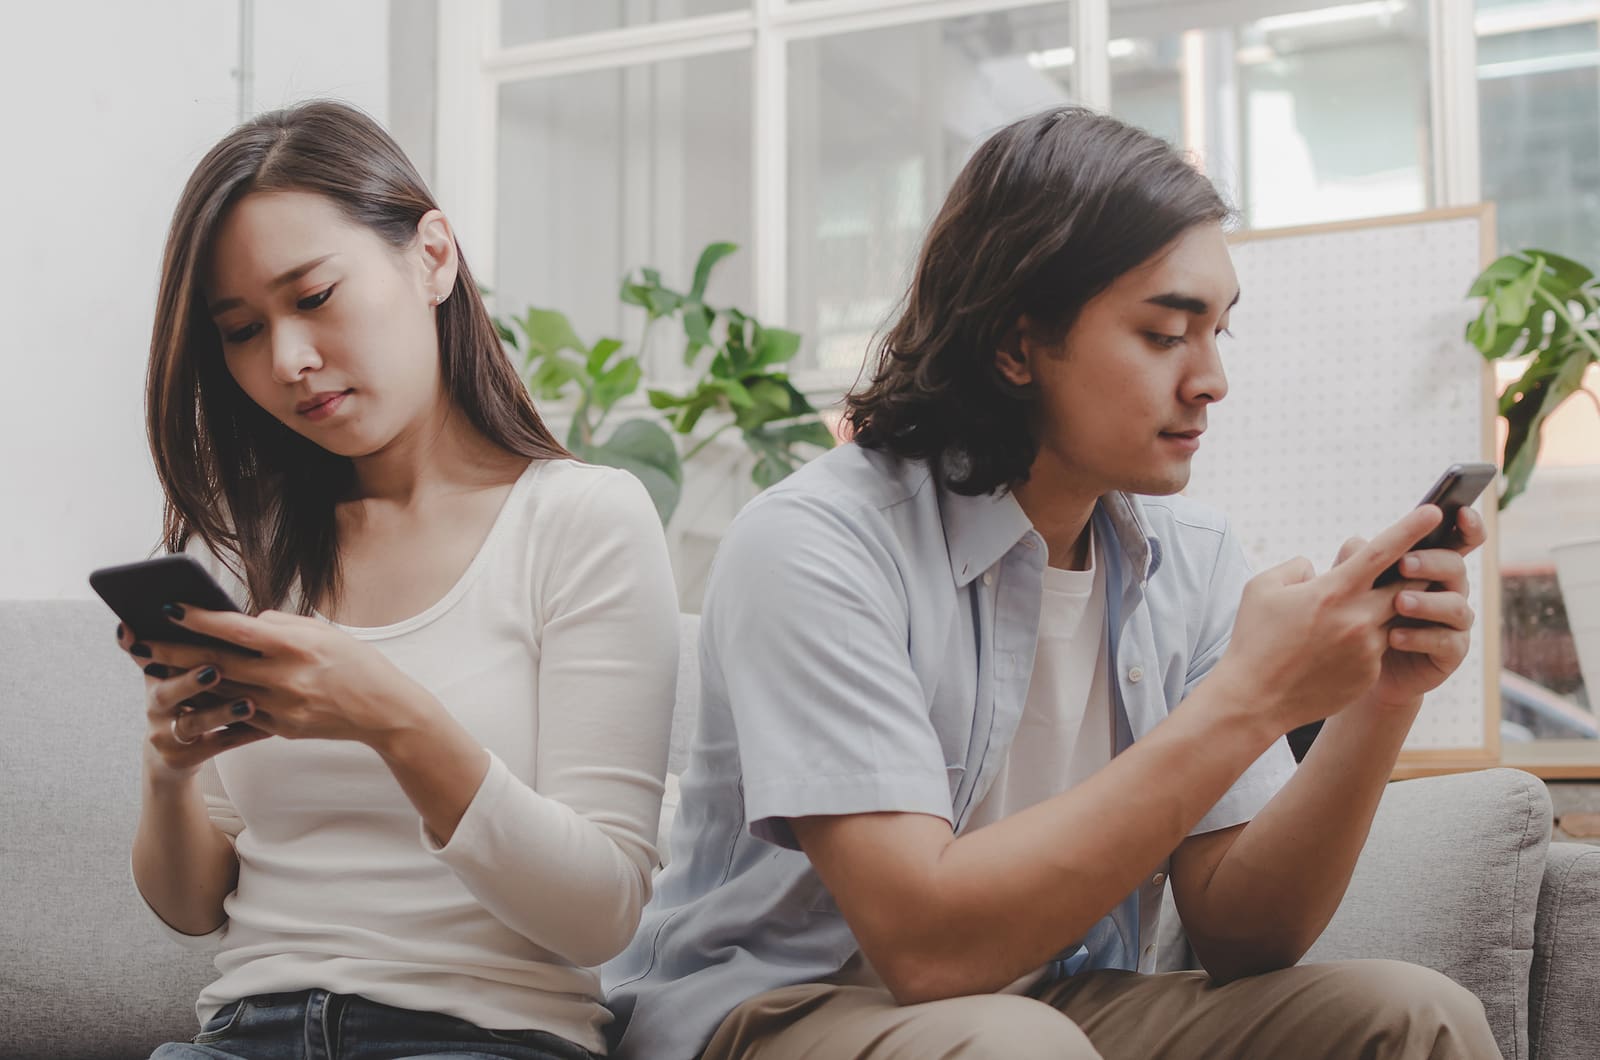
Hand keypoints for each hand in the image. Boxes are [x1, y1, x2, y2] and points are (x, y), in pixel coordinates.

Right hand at [116, 622, 269, 779]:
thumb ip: (188, 641)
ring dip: (220, 712)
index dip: (141, 646)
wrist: (182, 752)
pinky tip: (268, 727)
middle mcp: (155, 704)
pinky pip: (218, 745)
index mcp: (156, 676)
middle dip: (190, 680)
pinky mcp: (183, 757)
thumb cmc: (190, 699)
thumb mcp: (180, 670)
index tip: (148, 631)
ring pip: (192, 723)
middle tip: (213, 669)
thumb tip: (193, 607)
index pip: (145, 656)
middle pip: (165, 691)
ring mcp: (166, 734)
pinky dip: (243, 734)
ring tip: (247, 703)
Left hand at [129, 606, 435, 748]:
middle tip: (140, 644)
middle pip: (217, 663)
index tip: (169, 608)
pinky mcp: (280, 729)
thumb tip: (245, 622)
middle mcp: (284, 676)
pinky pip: (239, 715)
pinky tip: (189, 699)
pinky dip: (212, 706)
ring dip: (184, 683)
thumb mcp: (324, 632)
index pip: (237, 629)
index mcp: (296, 645)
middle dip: (174, 653)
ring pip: (220, 693)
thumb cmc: (356, 663)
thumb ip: (282, 625)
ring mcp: (281, 707)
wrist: (385, 710)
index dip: (199, 618)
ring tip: (154, 672)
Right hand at [1213, 506, 1441, 734]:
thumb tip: (1318, 568)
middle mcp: (1358, 618)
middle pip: (1407, 584)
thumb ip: (1296, 567)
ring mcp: (1368, 649)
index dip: (1411, 529)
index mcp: (1333, 591)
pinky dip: (1365, 639)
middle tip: (1417, 558)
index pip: (1383, 551)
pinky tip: (1334, 648)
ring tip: (1358, 608)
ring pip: (1395, 616)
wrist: (1254, 700)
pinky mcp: (1369, 673)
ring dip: (1385, 607)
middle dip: (1415, 569)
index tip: (1434, 511)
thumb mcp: (1261, 588)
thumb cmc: (1254, 640)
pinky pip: (1378, 646)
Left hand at [1335, 505, 1483, 709]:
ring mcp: (1453, 622)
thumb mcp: (1353, 585)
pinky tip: (1394, 637)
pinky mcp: (1451, 653)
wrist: (1358, 668)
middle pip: (1455, 567)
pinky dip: (1420, 637)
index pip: (1459, 540)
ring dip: (1427, 602)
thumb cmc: (1358, 616)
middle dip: (1431, 562)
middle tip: (1404, 563)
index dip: (1467, 525)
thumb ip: (1357, 563)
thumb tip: (1357, 543)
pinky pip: (1447, 642)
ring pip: (1456, 606)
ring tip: (1399, 602)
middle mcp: (1449, 589)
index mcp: (1431, 566)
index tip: (1458, 511)